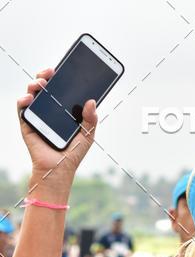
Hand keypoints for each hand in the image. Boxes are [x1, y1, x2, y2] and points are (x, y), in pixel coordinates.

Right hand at [17, 68, 97, 184]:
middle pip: (45, 86)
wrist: (58, 170)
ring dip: (34, 84)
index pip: (60, 89)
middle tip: (51, 72)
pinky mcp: (26, 123)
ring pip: (32, 93)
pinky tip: (29, 98)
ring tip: (41, 83)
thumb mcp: (87, 136)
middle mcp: (48, 109)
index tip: (65, 68)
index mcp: (62, 110)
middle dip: (46, 75)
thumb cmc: (72, 154)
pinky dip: (24, 100)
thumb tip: (92, 101)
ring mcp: (37, 115)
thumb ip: (91, 120)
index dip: (61, 77)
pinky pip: (22, 107)